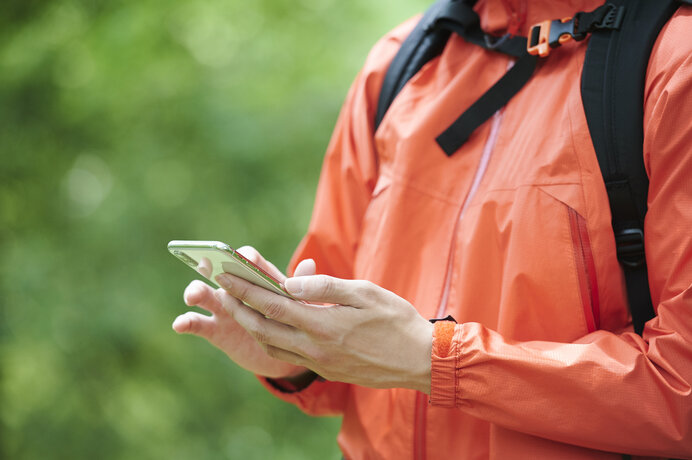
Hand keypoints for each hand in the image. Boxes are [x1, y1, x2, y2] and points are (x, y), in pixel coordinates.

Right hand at [172, 246, 315, 378]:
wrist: (289, 350)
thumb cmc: (295, 319)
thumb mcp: (302, 305)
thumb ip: (304, 286)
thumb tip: (310, 264)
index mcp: (258, 278)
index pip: (248, 259)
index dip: (244, 257)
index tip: (243, 259)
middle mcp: (237, 289)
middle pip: (221, 272)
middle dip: (211, 267)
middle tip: (205, 265)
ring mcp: (223, 309)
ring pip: (204, 295)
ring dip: (195, 291)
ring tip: (192, 296)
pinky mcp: (215, 330)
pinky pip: (197, 324)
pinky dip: (186, 322)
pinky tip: (180, 324)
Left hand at [214, 273, 433, 392]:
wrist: (420, 361)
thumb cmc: (397, 320)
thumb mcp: (366, 293)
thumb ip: (326, 288)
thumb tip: (290, 282)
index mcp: (324, 325)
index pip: (272, 305)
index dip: (245, 289)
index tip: (225, 274)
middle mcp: (316, 348)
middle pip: (263, 328)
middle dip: (238, 307)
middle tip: (221, 289)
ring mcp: (320, 363)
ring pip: (272, 346)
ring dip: (251, 326)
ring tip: (239, 306)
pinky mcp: (327, 370)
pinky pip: (289, 355)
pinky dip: (271, 339)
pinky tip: (270, 327)